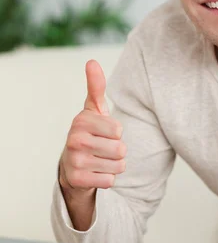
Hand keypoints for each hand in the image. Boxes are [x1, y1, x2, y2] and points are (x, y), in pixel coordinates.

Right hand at [59, 59, 126, 191]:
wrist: (72, 166)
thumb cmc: (89, 134)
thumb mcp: (93, 110)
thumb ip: (96, 87)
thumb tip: (92, 61)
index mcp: (81, 120)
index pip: (119, 130)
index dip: (116, 134)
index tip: (103, 133)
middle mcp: (75, 139)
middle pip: (120, 149)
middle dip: (117, 152)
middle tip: (102, 150)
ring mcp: (74, 160)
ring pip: (118, 166)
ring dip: (114, 165)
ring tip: (99, 160)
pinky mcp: (77, 180)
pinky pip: (110, 180)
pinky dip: (107, 179)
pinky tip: (95, 173)